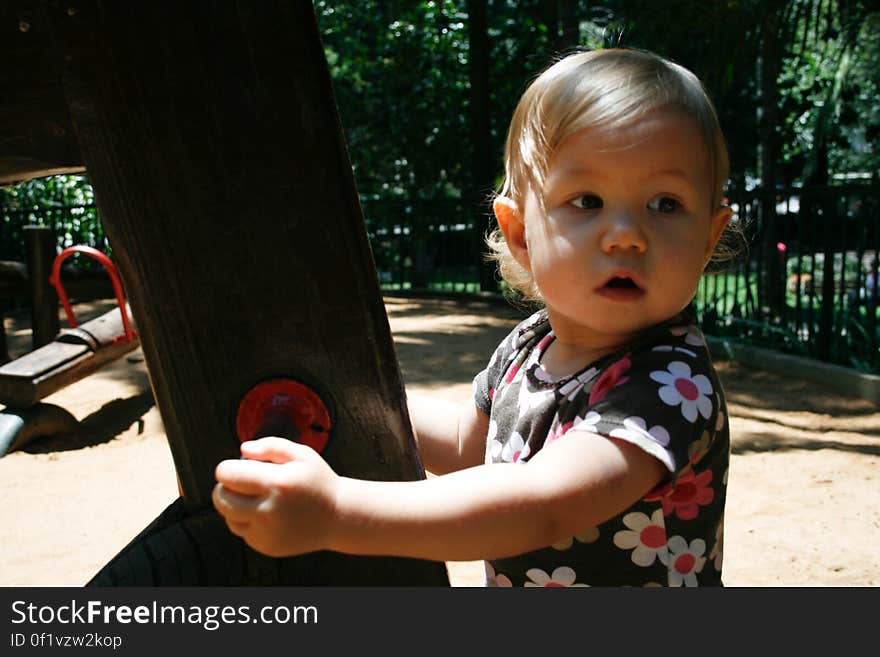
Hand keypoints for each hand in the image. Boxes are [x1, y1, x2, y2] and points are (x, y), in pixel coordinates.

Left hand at [212, 437, 338, 556]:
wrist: (338, 517)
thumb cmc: (318, 482)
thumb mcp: (302, 454)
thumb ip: (271, 445)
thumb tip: (244, 450)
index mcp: (277, 484)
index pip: (227, 475)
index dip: (228, 467)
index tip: (239, 467)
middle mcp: (269, 511)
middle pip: (221, 498)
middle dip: (225, 486)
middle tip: (241, 482)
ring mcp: (266, 532)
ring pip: (228, 516)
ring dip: (235, 505)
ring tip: (255, 498)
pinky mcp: (266, 547)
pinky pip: (241, 531)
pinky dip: (247, 521)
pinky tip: (266, 513)